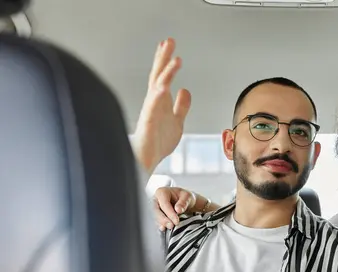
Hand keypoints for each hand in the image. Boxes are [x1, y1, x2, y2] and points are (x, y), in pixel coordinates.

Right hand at [130, 38, 191, 174]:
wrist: (147, 160)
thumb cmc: (158, 142)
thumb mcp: (177, 121)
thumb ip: (182, 106)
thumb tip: (186, 90)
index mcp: (161, 100)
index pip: (163, 76)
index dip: (167, 61)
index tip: (169, 46)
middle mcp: (155, 101)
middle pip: (159, 75)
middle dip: (163, 57)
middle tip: (169, 41)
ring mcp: (150, 109)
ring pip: (157, 86)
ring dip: (165, 71)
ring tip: (174, 58)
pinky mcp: (148, 120)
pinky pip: (153, 105)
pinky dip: (158, 94)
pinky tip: (165, 85)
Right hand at [153, 186, 196, 229]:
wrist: (184, 201)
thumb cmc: (184, 197)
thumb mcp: (187, 196)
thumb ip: (183, 202)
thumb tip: (178, 210)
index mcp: (162, 192)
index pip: (164, 203)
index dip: (169, 213)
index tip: (176, 220)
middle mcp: (156, 199)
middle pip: (156, 210)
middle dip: (163, 219)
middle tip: (171, 225)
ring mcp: (155, 207)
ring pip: (155, 216)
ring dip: (162, 223)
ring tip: (170, 227)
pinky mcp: (156, 214)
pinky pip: (156, 220)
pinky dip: (161, 225)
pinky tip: (165, 228)